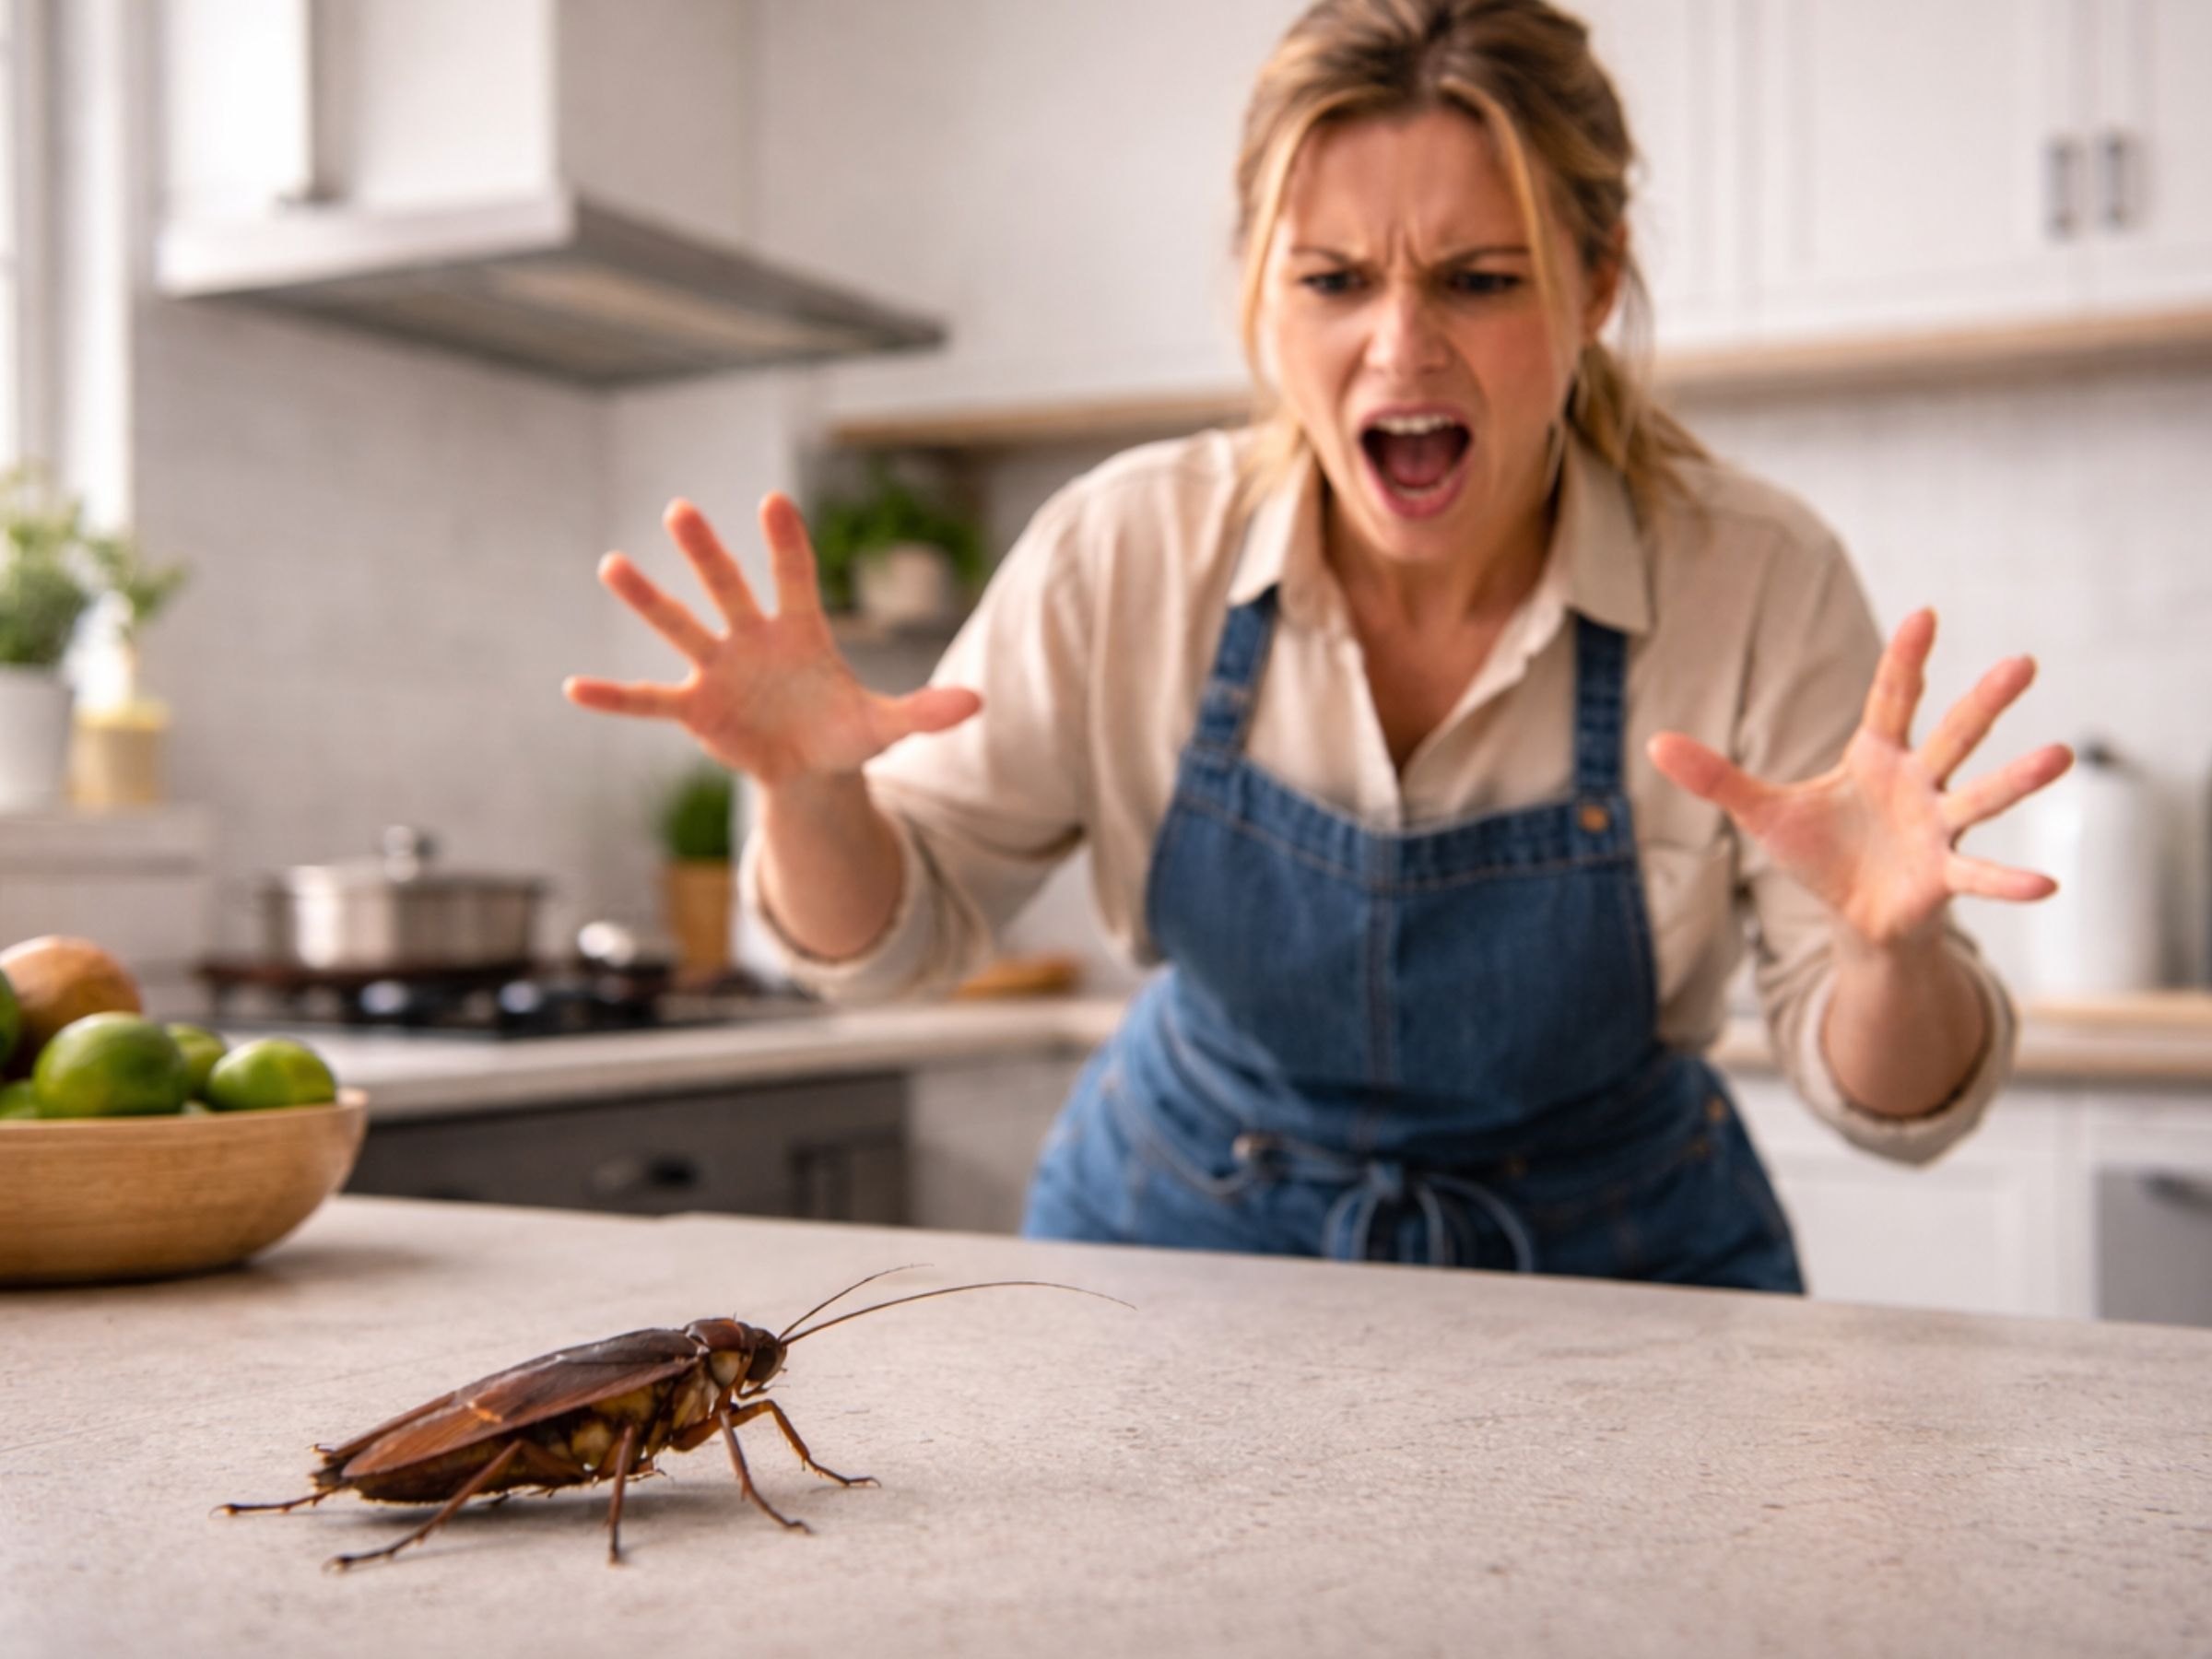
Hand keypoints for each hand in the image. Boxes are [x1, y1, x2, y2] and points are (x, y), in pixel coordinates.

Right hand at [564, 493, 981, 786]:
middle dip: (707, 553)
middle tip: (680, 510)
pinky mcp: (695, 709)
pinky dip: (614, 697)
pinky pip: (648, 700)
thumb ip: (926, 710)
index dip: (786, 543)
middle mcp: (752, 639)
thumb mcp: (888, 724)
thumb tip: (979, 703)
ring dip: (648, 600)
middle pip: (727, 588)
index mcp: (801, 631)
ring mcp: (719, 670)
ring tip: (612, 564)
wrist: (811, 767)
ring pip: (680, 627)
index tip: (774, 503)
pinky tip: (573, 687)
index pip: (794, 576)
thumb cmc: (847, 730)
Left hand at [1648, 609, 2073, 951]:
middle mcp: (1918, 782)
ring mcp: (1937, 827)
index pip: (1891, 698)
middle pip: (1953, 734)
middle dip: (1984, 701)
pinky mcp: (1943, 877)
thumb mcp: (1761, 812)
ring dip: (2018, 779)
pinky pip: (1980, 875)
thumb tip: (1653, 743)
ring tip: (2061, 755)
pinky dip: (2009, 881)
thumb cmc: (1819, 851)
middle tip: (2024, 661)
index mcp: (1876, 756)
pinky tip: (2048, 885)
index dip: (1905, 659)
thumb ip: (1715, 775)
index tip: (1926, 613)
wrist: (1852, 915)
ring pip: (1981, 796)